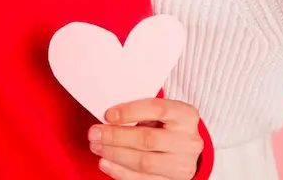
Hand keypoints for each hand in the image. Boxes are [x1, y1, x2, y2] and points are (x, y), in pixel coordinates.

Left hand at [88, 98, 202, 179]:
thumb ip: (141, 113)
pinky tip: (106, 163)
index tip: (108, 115)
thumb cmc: (168, 126)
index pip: (157, 109)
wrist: (186, 149)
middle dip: (116, 137)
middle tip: (94, 133)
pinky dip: (120, 172)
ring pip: (144, 162)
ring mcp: (182, 164)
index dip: (130, 112)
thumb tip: (109, 119)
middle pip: (147, 139)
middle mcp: (188, 141)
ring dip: (115, 155)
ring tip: (97, 147)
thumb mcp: (161, 113)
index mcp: (186, 116)